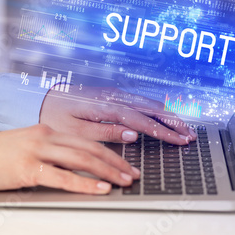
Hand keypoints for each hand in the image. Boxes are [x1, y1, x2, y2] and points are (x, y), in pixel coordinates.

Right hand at [0, 124, 139, 193]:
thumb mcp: (29, 144)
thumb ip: (53, 150)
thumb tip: (78, 166)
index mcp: (49, 130)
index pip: (87, 141)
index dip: (110, 153)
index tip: (125, 163)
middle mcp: (47, 136)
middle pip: (90, 148)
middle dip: (115, 162)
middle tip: (132, 174)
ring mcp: (38, 150)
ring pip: (82, 160)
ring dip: (107, 172)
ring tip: (123, 182)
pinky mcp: (29, 168)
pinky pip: (63, 177)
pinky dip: (85, 183)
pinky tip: (99, 188)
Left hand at [39, 86, 196, 144]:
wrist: (43, 99)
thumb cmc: (57, 117)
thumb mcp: (76, 131)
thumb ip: (106, 132)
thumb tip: (134, 135)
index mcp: (107, 106)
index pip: (142, 121)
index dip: (164, 132)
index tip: (180, 141)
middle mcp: (115, 96)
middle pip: (152, 107)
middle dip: (174, 122)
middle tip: (190, 136)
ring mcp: (116, 94)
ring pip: (150, 102)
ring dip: (168, 115)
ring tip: (184, 128)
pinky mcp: (115, 95)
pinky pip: (142, 101)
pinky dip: (158, 110)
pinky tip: (165, 117)